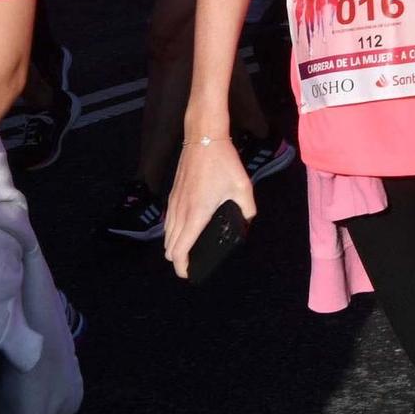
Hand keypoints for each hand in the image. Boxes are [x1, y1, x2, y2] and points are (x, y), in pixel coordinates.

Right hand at [163, 133, 255, 278]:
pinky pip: (168, 221)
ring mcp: (174, 203)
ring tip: (188, 251)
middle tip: (193, 264)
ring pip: (167, 234)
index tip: (189, 274)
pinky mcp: (172, 195)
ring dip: (174, 246)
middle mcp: (180, 212)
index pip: (180, 250)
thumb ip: (247, 209)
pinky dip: (173, 232)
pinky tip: (185, 230)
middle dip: (178, 259)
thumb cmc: (223, 163)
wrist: (203, 139)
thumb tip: (247, 222)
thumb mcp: (243, 187)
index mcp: (196, 215)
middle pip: (169, 246)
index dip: (182, 267)